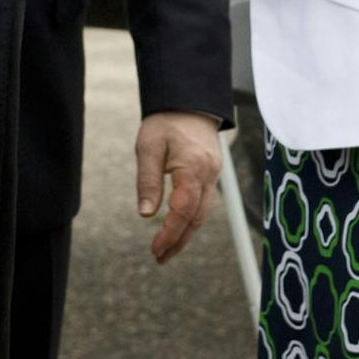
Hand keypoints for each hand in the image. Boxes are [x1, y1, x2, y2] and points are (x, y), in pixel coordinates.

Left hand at [135, 110, 223, 262]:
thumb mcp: (149, 147)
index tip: (155, 250)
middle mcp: (208, 175)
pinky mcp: (212, 173)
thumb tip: (145, 215)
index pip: (183, 211)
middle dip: (178, 241)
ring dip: (186, 233)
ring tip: (167, 249)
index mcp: (193, 168)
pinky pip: (204, 203)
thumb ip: (148, 181)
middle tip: (160, 258)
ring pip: (202, 213)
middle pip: (196, 218)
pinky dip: (192, 219)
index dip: (169, 234)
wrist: (190, 101)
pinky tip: (179, 227)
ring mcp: (213, 175)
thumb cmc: (166, 122)